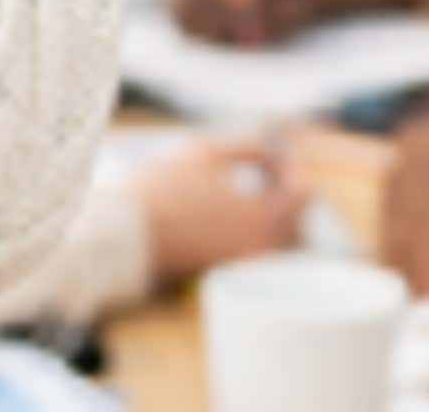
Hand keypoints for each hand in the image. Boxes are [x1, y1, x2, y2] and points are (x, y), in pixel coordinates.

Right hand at [133, 133, 312, 288]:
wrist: (124, 237)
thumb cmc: (164, 191)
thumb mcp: (206, 154)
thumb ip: (247, 149)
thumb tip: (268, 153)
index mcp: (265, 219)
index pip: (304, 196)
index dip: (289, 172)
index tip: (271, 161)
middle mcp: (263, 251)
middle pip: (296, 226)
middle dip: (284, 200)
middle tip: (264, 178)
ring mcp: (244, 270)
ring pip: (276, 247)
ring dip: (271, 223)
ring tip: (246, 201)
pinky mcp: (225, 280)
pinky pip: (255, 259)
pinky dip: (252, 239)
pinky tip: (227, 221)